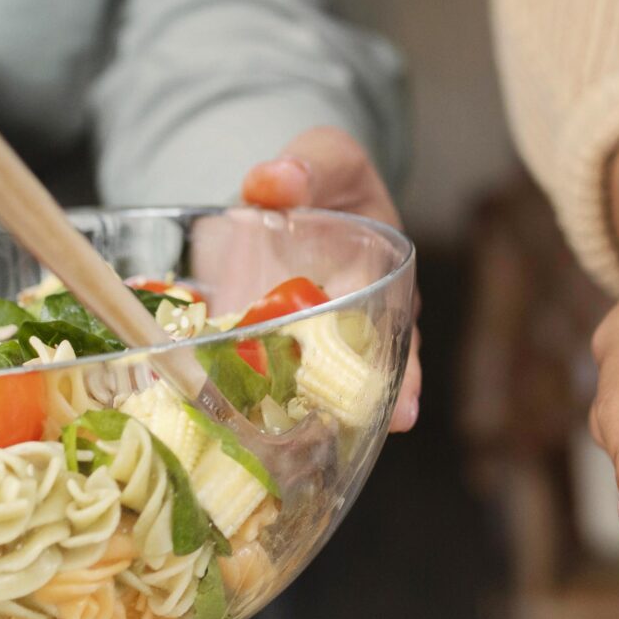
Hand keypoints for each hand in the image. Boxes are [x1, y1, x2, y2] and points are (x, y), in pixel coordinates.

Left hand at [240, 126, 419, 431]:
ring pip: (306, 390)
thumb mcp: (327, 157)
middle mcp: (348, 323)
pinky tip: (215, 429)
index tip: (403, 408)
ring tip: (289, 461)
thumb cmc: (321, 177)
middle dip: (360, 414)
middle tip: (354, 449)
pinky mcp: (256, 348)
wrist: (280, 196)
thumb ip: (310, 164)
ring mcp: (301, 341)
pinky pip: (249, 380)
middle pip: (360, 379)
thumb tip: (274, 182)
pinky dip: (234, 402)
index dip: (403, 373)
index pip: (397, 333)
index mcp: (381, 281)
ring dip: (298, 423)